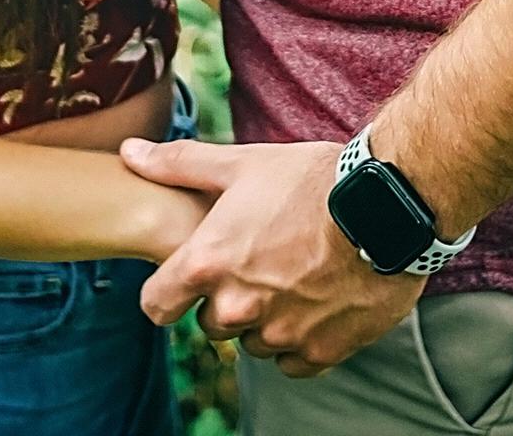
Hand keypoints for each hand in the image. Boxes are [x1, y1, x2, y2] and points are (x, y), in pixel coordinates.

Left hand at [119, 137, 425, 376]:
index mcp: (208, 264)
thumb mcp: (240, 163)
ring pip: (253, 342)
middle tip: (257, 261)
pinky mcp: (320, 352)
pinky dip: (300, 338)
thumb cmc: (308, 180)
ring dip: (264, 318)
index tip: (184, 280)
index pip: (156, 306)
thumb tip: (129, 152)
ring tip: (293, 274)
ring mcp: (279, 335)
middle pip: (210, 324)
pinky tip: (316, 299)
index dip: (167, 292)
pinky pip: (293, 360)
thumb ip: (177, 164)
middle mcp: (237, 308)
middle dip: (225, 299)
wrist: (383, 207)